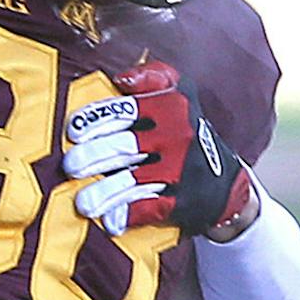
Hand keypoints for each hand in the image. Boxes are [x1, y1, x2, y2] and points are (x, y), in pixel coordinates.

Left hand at [60, 62, 254, 238]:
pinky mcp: (179, 200)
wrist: (230, 185)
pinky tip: (112, 221)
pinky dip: (126, 215)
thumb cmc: (190, 135)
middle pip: (122, 147)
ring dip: (102, 193)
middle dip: (91, 157)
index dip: (94, 121)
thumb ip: (154, 78)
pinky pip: (146, 207)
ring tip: (82, 202)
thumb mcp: (182, 96)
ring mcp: (177, 170)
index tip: (74, 132)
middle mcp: (175, 137)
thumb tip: (122, 78)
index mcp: (171, 108)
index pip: (124, 111)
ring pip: (130, 181)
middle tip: (70, 166)